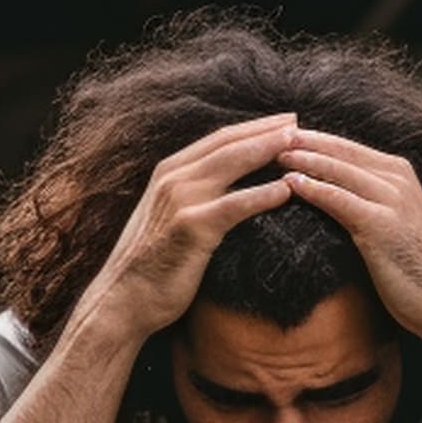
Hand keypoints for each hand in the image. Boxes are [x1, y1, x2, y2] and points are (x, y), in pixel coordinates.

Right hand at [70, 115, 296, 344]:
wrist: (122, 300)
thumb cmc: (151, 266)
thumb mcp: (168, 220)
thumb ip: (192, 198)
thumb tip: (225, 192)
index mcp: (169, 173)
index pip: (218, 139)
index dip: (253, 128)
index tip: (284, 122)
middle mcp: (173, 178)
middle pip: (228, 143)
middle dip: (266, 131)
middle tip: (299, 123)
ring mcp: (180, 200)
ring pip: (232, 164)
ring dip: (268, 151)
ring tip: (300, 144)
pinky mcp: (191, 227)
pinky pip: (234, 205)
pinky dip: (262, 195)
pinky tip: (286, 191)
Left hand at [279, 129, 421, 350]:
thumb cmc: (420, 270)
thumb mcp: (397, 225)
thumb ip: (371, 204)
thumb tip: (335, 199)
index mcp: (402, 174)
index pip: (348, 147)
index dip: (315, 139)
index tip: (281, 136)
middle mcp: (399, 179)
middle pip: (340, 151)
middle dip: (302, 142)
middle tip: (265, 137)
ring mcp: (393, 199)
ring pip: (337, 169)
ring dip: (301, 159)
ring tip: (269, 154)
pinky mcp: (382, 224)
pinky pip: (338, 199)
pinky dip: (312, 188)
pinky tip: (288, 184)